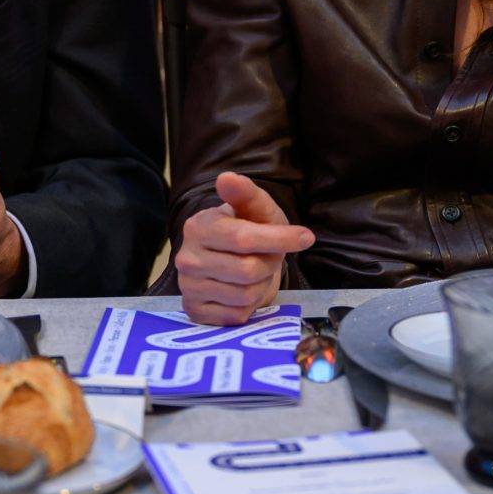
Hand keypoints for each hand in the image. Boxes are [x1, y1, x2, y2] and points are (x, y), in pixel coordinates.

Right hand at [176, 171, 314, 324]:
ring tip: (254, 272)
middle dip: (268, 265)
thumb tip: (226, 177)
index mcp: (199, 227)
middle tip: (268, 257)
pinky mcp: (194, 311)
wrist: (230, 260)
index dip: (277, 239)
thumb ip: (246, 194)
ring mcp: (188, 287)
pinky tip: (241, 291)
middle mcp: (187, 258)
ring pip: (244, 296)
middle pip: (247, 271)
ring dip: (260, 286)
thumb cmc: (247, 230)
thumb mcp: (254, 209)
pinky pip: (236, 316)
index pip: (242, 237)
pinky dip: (248, 306)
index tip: (305, 237)